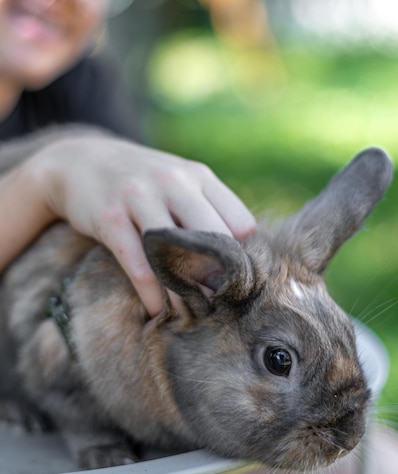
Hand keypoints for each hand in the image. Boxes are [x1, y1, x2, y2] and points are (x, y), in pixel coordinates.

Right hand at [31, 135, 255, 314]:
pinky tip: (157, 309)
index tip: (236, 281)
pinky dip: (152, 294)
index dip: (243, 258)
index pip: (241, 224)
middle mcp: (173, 182)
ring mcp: (140, 197)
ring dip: (187, 291)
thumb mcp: (178, 181)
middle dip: (221, 278)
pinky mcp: (110, 217)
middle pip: (216, 238)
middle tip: (220, 304)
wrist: (79, 160)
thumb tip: (240, 258)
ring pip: (177, 254)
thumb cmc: (141, 181)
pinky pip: (138, 265)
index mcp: (198, 176)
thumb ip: (208, 209)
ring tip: (193, 313)